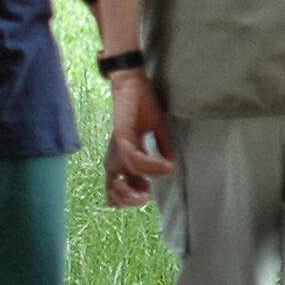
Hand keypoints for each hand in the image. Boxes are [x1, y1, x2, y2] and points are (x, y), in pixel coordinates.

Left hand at [104, 70, 174, 207]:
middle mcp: (116, 161)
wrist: (133, 83)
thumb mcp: (157, 132)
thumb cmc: (142, 106)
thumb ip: (162, 151)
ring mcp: (117, 152)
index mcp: (122, 162)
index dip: (133, 201)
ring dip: (141, 188)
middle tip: (149, 191)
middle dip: (135, 201)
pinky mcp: (122, 139)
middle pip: (114, 199)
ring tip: (158, 176)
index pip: (117, 196)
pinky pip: (134, 162)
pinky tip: (166, 164)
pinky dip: (152, 166)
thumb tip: (170, 168)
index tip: (149, 192)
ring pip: (121, 185)